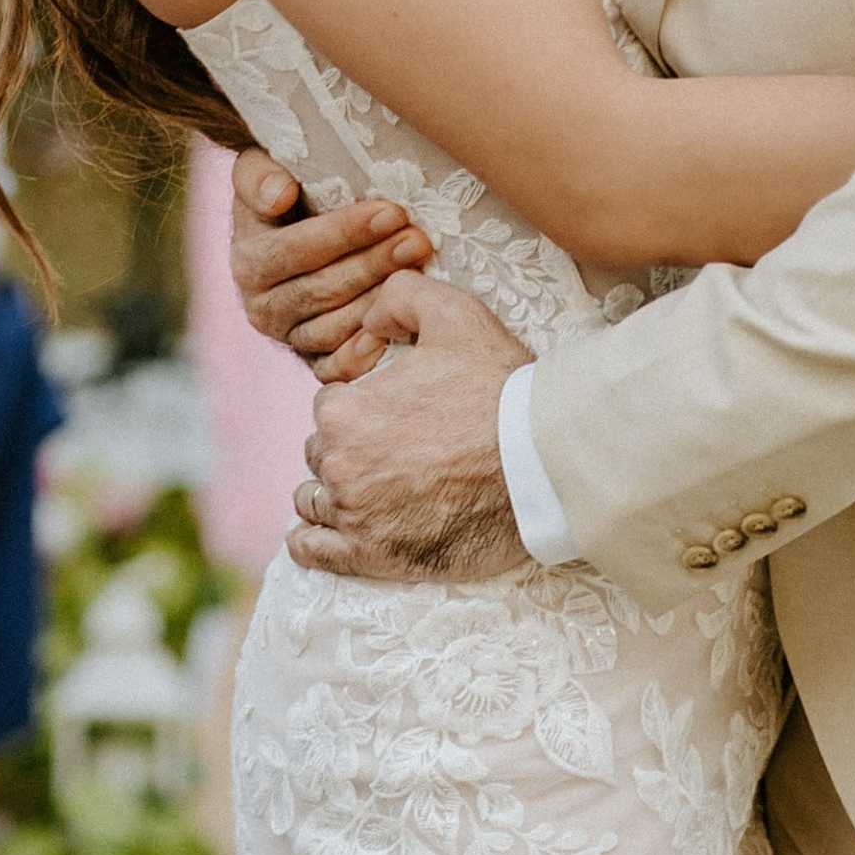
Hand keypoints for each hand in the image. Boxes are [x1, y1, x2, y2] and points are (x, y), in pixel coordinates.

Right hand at [227, 146, 432, 365]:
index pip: (294, 250)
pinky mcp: (316, 361)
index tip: (391, 211)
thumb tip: (279, 195)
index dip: (344, 232)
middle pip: (322, 290)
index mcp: (249, 261)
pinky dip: (367, 354)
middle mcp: (263, 307)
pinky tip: (400, 333)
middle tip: (418, 241)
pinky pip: (338, 368)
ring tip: (421, 273)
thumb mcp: (260, 169)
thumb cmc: (287, 191)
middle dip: (373, 264)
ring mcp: (292, 338)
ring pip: (335, 328)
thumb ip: (259, 175)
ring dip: (380, 301)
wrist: (296, 231)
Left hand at [288, 270, 531, 581]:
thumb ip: (399, 297)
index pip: (331, 408)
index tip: (396, 414)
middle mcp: (338, 465)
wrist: (542, 462)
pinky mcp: (373, 557)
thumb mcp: (454, 313)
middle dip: (350, 450)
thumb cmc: (499, 388)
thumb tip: (370, 316)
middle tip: (397, 451)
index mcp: (344, 410)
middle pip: (324, 454)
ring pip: (316, 500)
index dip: (363, 407)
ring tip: (368, 490)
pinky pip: (315, 553)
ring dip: (332, 493)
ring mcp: (354, 516)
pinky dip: (312, 543)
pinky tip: (320, 534)